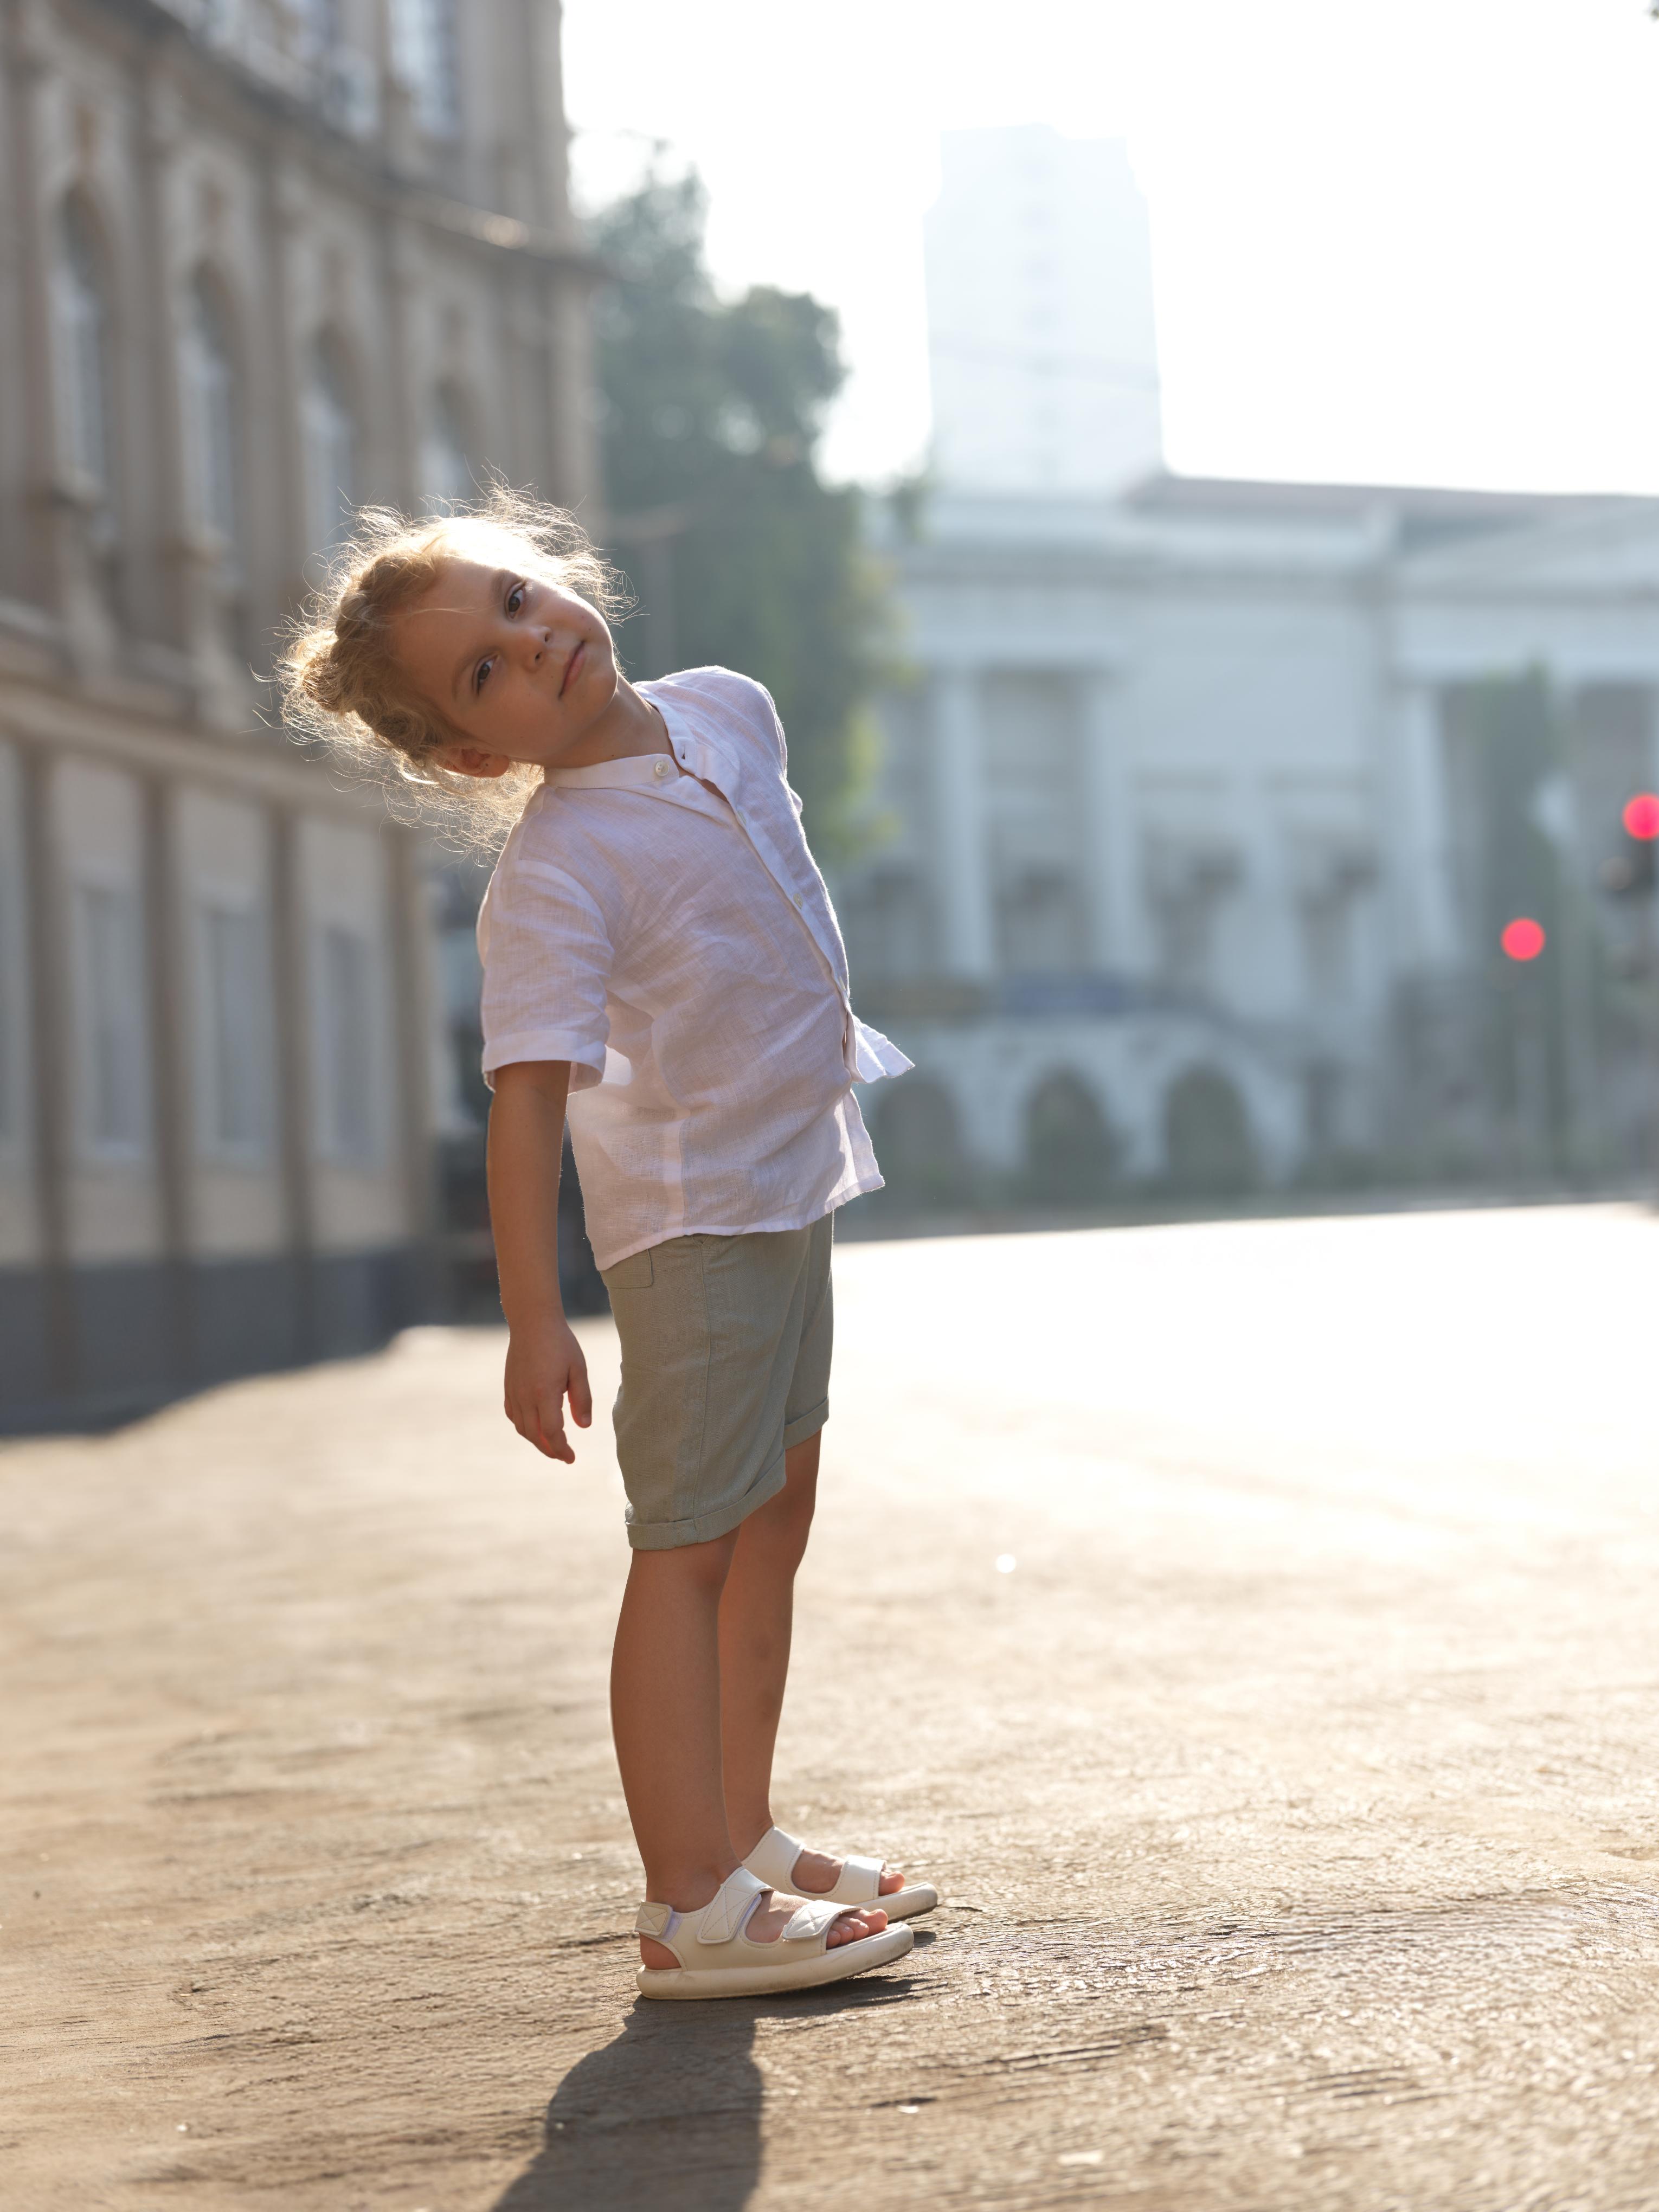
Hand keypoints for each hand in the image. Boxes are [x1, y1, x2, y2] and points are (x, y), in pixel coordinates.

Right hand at [503, 1318, 592, 1462]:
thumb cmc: (560, 1343)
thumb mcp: (578, 1369)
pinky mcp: (509, 1387)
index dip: (561, 1449)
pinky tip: (534, 1427)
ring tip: (552, 1445)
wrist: (532, 1322)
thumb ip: (582, 1399)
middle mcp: (525, 1397)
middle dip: (549, 1450)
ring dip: (536, 1440)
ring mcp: (514, 1392)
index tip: (571, 1458)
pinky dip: (523, 1427)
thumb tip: (584, 1427)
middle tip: (563, 1456)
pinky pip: (513, 1415)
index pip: (552, 1432)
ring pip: (522, 1428)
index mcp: (544, 1393)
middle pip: (535, 1435)